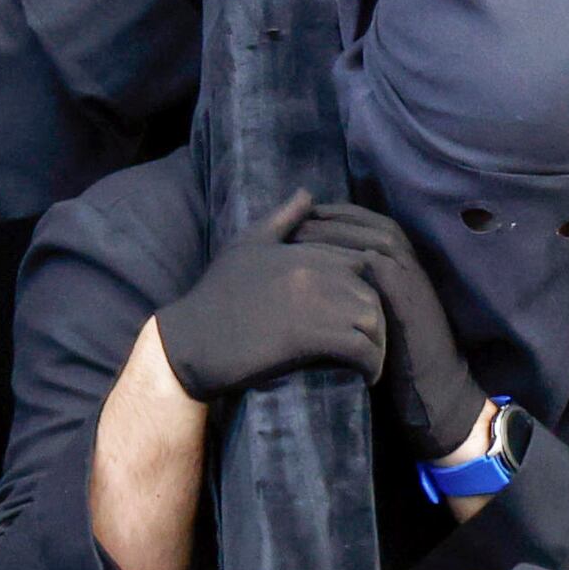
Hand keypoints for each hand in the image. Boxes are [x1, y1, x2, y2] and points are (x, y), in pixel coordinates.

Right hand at [152, 192, 385, 402]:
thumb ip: (281, 218)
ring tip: (371, 363)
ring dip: (378, 344)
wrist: (190, 341)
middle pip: (371, 292)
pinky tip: (366, 376)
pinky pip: (360, 348)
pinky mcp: (310, 339)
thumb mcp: (247, 245)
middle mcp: (314, 272)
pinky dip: (370, 364)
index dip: (365, 289)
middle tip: (370, 344)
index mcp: (304, 251)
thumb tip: (307, 193)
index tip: (360, 314)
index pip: (359, 263)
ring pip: (372, 319)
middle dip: (377, 320)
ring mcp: (314, 304)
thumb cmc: (215, 296)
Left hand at [291, 200, 481, 462]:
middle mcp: (407, 262)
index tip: (292, 219)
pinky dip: (347, 258)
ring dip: (333, 233)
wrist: (434, 389)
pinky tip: (317, 260)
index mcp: (400, 261)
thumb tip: (308, 278)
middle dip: (326, 218)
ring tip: (297, 235)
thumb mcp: (373, 314)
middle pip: (363, 223)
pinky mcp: (407, 296)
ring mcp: (410, 277)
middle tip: (290, 219)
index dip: (327, 218)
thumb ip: (352, 290)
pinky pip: (376, 265)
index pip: (361, 223)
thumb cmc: (398, 359)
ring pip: (370, 238)